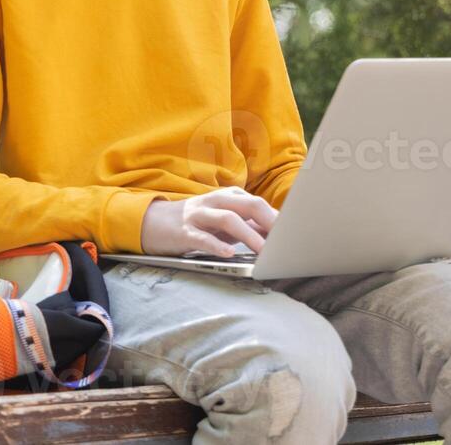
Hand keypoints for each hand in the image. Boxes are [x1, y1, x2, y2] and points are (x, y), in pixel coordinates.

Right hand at [139, 186, 277, 256]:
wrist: (156, 222)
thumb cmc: (199, 222)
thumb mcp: (225, 220)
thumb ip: (250, 226)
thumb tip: (278, 237)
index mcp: (229, 196)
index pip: (258, 204)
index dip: (277, 218)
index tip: (294, 233)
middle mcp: (216, 201)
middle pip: (247, 205)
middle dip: (268, 220)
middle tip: (285, 238)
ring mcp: (199, 215)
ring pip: (228, 219)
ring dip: (248, 235)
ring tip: (263, 250)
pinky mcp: (184, 231)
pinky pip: (202, 237)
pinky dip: (216, 245)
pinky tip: (228, 254)